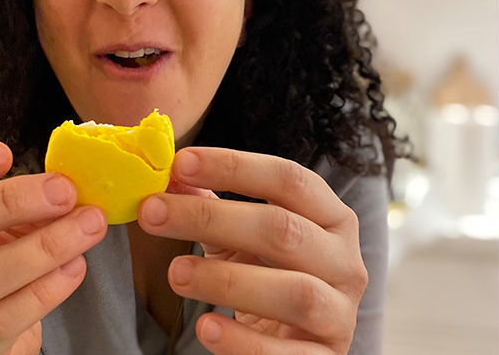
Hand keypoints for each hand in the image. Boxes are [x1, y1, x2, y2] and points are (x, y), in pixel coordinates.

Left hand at [139, 148, 368, 354]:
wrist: (297, 346)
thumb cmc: (270, 280)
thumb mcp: (241, 239)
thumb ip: (210, 204)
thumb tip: (168, 173)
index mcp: (332, 219)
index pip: (289, 179)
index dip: (235, 166)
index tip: (180, 162)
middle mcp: (345, 262)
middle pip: (283, 230)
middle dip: (212, 218)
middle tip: (153, 213)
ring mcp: (340, 314)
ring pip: (294, 292)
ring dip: (227, 280)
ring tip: (176, 273)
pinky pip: (285, 354)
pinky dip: (243, 342)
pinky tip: (205, 327)